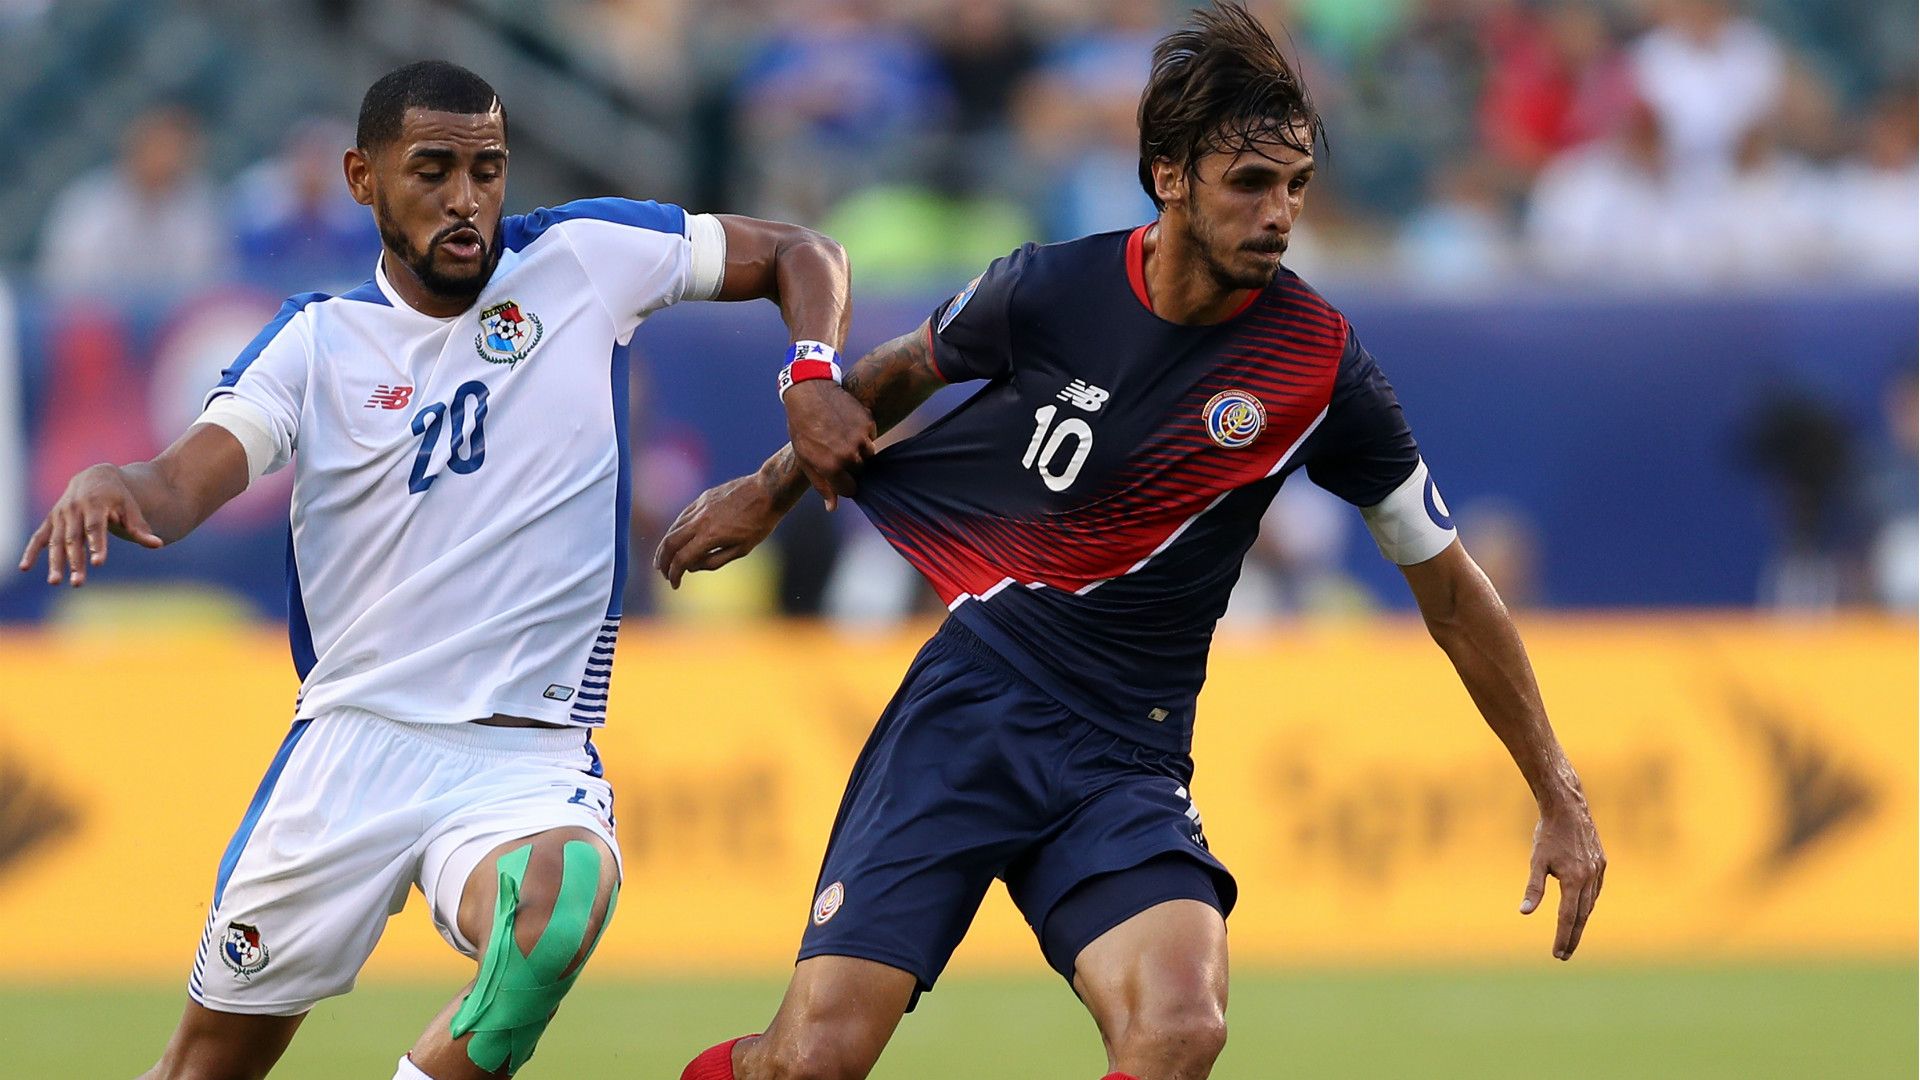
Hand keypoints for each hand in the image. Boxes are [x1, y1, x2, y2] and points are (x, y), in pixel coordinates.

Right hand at [17, 464, 164, 586]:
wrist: (95, 476)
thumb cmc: (118, 497)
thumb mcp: (131, 509)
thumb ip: (141, 528)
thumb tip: (158, 545)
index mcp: (96, 504)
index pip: (96, 528)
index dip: (97, 545)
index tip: (99, 563)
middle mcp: (75, 509)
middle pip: (74, 539)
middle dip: (75, 561)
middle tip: (78, 582)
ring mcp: (60, 515)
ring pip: (57, 541)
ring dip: (55, 562)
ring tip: (56, 582)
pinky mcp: (51, 520)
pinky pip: (39, 537)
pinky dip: (31, 551)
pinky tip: (25, 568)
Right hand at [653, 475, 785, 588]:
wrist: (768, 491)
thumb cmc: (760, 523)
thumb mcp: (742, 549)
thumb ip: (715, 561)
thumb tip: (692, 567)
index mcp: (710, 536)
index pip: (682, 559)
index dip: (674, 574)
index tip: (674, 584)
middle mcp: (700, 521)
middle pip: (670, 543)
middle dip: (662, 561)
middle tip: (662, 573)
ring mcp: (700, 507)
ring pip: (673, 528)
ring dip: (665, 546)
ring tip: (664, 558)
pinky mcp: (703, 499)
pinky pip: (683, 516)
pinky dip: (676, 530)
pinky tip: (676, 537)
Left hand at [782, 380, 874, 510]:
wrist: (809, 392)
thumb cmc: (802, 427)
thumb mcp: (805, 459)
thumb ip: (821, 485)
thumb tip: (832, 508)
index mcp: (831, 466)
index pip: (850, 490)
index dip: (844, 484)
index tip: (838, 475)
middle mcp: (849, 454)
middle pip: (860, 471)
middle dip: (851, 465)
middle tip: (836, 449)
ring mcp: (860, 438)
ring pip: (869, 454)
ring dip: (859, 449)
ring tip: (841, 436)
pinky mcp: (868, 422)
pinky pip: (871, 436)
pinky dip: (862, 433)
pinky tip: (846, 424)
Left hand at [1520, 797, 1605, 959]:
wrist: (1568, 807)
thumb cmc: (1548, 833)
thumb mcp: (1536, 861)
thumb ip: (1533, 888)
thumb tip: (1524, 912)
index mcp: (1573, 880)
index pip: (1567, 918)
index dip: (1562, 937)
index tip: (1557, 954)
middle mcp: (1589, 878)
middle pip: (1581, 916)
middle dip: (1572, 937)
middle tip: (1564, 955)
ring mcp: (1598, 870)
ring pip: (1590, 904)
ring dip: (1581, 922)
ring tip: (1571, 936)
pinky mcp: (1601, 862)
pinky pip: (1596, 890)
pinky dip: (1588, 903)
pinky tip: (1583, 909)